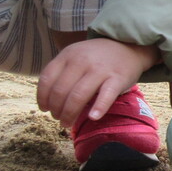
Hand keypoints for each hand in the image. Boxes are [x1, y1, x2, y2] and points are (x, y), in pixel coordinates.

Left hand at [37, 39, 158, 127]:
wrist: (128, 47)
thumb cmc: (97, 57)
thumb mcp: (76, 55)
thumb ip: (62, 71)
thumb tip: (47, 100)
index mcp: (68, 55)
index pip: (47, 79)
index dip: (43, 97)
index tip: (44, 109)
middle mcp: (82, 61)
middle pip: (61, 91)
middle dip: (56, 110)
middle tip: (58, 118)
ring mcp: (100, 69)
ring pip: (78, 96)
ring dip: (69, 114)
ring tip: (67, 123)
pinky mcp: (118, 78)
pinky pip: (106, 95)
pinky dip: (99, 108)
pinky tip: (93, 117)